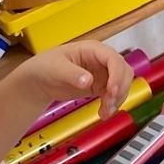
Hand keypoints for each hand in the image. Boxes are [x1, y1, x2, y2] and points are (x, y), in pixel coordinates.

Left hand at [19, 41, 133, 117]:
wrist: (39, 80)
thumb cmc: (46, 66)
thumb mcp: (56, 68)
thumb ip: (72, 74)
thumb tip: (89, 80)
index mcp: (93, 49)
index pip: (113, 59)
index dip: (117, 74)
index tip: (112, 91)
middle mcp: (101, 60)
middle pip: (123, 71)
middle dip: (120, 88)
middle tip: (109, 103)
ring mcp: (103, 73)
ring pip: (122, 84)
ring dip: (118, 99)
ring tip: (105, 112)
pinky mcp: (100, 86)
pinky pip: (113, 95)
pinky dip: (112, 105)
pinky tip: (103, 113)